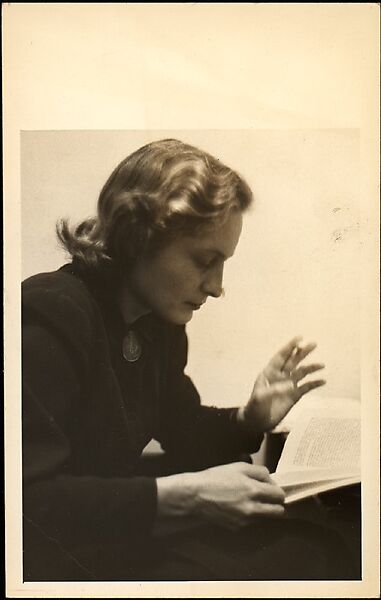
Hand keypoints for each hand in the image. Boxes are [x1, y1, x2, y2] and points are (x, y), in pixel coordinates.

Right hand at [156, 462, 284, 532]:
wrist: (196, 496)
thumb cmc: (215, 478)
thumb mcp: (239, 467)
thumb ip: (260, 472)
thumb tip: (271, 480)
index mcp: (254, 490)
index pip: (280, 496)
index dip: (276, 490)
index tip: (270, 487)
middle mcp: (253, 508)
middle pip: (279, 512)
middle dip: (275, 504)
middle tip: (266, 497)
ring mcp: (246, 520)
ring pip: (266, 518)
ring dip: (263, 510)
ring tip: (250, 500)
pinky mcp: (238, 528)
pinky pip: (252, 522)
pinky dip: (250, 516)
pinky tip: (238, 506)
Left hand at [239, 337, 325, 432]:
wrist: (257, 421)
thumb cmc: (255, 406)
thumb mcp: (260, 397)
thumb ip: (273, 390)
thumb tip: (290, 386)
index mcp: (270, 372)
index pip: (281, 356)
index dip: (289, 347)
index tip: (299, 338)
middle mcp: (281, 376)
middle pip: (294, 361)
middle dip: (303, 352)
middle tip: (313, 344)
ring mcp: (288, 385)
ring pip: (302, 373)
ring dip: (311, 368)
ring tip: (322, 365)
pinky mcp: (294, 396)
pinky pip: (306, 387)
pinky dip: (314, 384)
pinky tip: (323, 381)